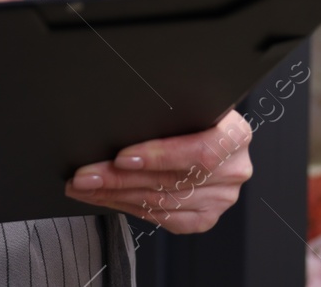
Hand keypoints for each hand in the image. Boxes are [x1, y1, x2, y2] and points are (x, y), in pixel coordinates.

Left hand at [64, 109, 252, 232]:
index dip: (160, 156)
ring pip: (162, 202)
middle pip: (172, 180)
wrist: (205, 126)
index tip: (122, 157)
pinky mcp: (206, 216)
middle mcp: (234, 169)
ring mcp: (222, 197)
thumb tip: (114, 122)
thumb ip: (163, 112)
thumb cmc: (187, 110)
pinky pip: (165, 219)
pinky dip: (130, 208)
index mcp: (235, 135)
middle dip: (120, 178)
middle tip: (86, 175)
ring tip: (85, 186)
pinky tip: (107, 198)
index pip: (201, 151)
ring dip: (116, 195)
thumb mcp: (183, 101)